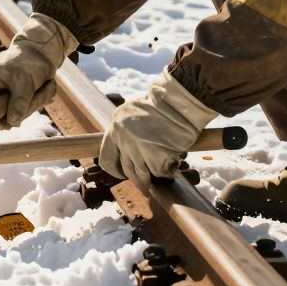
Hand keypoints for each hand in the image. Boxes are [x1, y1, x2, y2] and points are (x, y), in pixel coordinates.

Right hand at [0, 13, 77, 128]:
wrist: (45, 49)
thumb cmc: (31, 61)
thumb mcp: (25, 82)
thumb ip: (19, 103)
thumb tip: (12, 122)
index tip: (8, 125)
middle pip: (1, 112)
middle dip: (23, 109)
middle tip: (39, 98)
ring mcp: (6, 90)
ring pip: (17, 110)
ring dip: (35, 102)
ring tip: (47, 87)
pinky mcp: (18, 93)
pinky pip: (26, 106)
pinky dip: (38, 99)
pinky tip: (46, 87)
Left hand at [99, 71, 218, 187]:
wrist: (180, 102)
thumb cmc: (161, 103)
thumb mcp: (133, 110)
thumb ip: (126, 130)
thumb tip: (125, 150)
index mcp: (115, 127)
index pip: (106, 158)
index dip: (115, 169)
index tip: (123, 174)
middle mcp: (124, 140)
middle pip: (127, 170)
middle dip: (137, 178)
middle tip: (146, 183)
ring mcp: (139, 151)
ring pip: (143, 176)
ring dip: (153, 178)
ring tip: (164, 173)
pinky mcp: (157, 159)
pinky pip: (161, 173)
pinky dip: (168, 170)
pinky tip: (174, 160)